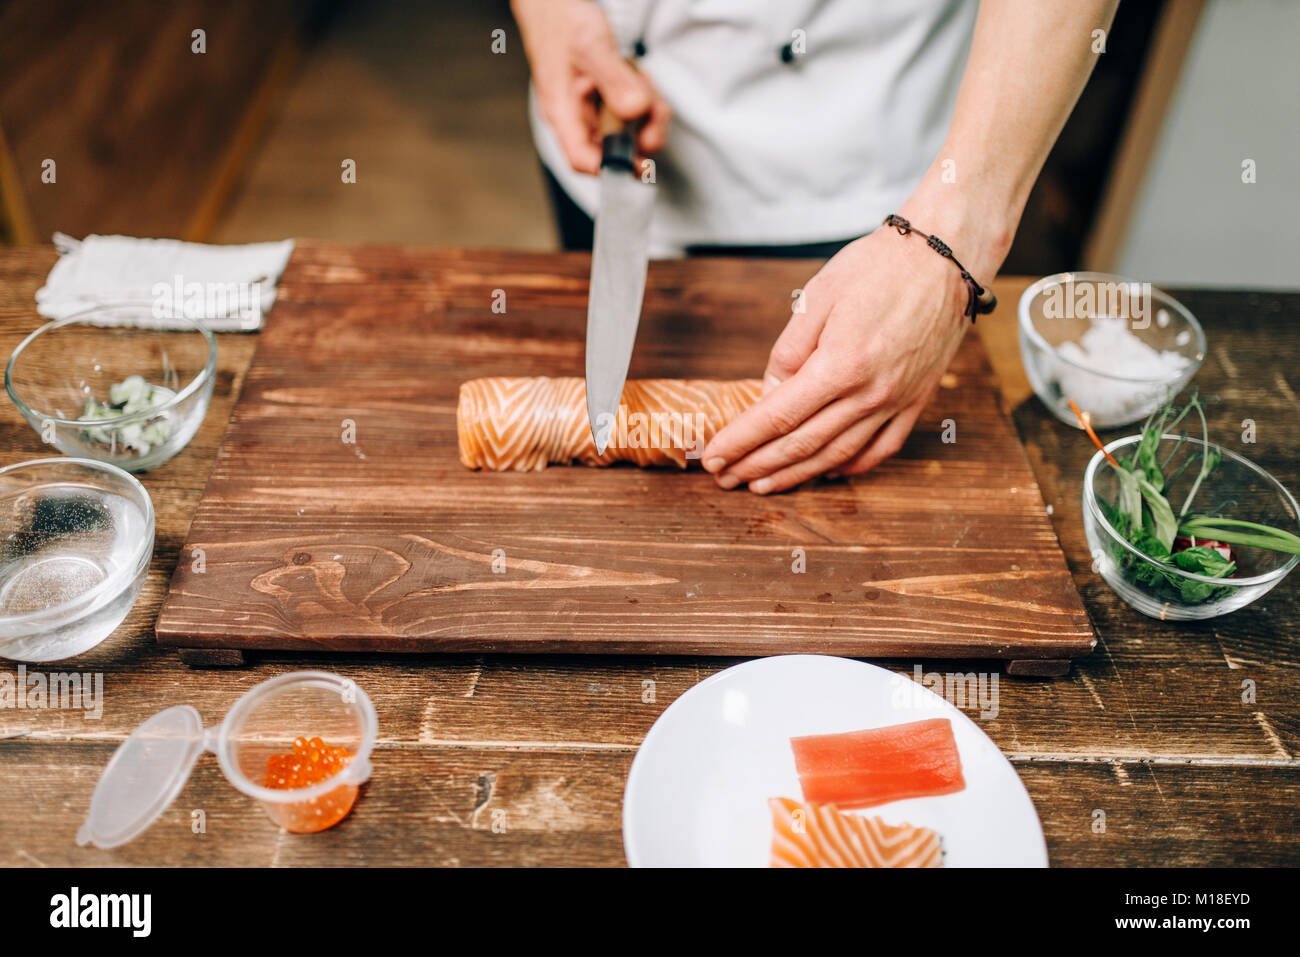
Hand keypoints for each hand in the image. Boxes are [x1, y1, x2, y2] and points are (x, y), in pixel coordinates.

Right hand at [512, 0, 670, 174]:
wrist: (555, 3)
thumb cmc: (561, 20)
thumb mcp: (590, 45)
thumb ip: (614, 79)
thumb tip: (635, 111)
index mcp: (562, 111)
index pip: (581, 158)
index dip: (611, 168)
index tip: (640, 164)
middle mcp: (576, 117)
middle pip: (612, 149)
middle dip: (640, 134)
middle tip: (654, 111)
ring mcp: (592, 109)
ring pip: (627, 131)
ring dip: (647, 112)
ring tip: (642, 80)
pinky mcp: (606, 100)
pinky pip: (631, 112)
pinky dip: (644, 98)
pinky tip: (637, 78)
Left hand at [700, 218, 982, 493]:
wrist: (945, 257)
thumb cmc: (878, 266)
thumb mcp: (817, 297)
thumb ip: (788, 351)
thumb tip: (768, 395)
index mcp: (841, 363)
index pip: (778, 416)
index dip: (741, 441)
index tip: (714, 457)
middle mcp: (870, 392)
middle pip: (803, 443)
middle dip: (757, 465)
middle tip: (725, 479)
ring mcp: (897, 401)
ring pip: (838, 455)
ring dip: (796, 475)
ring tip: (762, 485)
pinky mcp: (917, 402)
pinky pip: (882, 449)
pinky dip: (851, 467)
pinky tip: (826, 471)